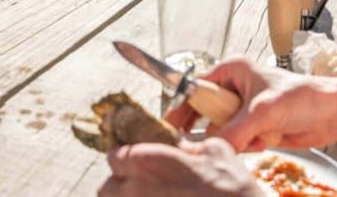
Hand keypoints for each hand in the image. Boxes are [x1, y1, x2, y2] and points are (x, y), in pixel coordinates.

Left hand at [99, 139, 262, 196]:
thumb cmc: (229, 186)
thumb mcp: (214, 151)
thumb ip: (190, 146)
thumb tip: (182, 146)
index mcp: (145, 161)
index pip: (114, 156)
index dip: (125, 157)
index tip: (137, 160)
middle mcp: (134, 190)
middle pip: (107, 188)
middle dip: (119, 185)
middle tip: (142, 185)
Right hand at [165, 57, 336, 151]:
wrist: (332, 114)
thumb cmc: (302, 97)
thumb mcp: (263, 112)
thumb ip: (234, 130)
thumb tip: (210, 148)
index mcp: (232, 70)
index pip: (196, 87)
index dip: (182, 106)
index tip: (169, 126)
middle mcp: (235, 88)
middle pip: (205, 112)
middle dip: (213, 128)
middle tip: (198, 143)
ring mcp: (244, 108)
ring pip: (221, 130)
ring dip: (236, 138)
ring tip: (256, 136)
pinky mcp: (254, 126)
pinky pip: (237, 140)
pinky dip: (248, 144)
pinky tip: (266, 140)